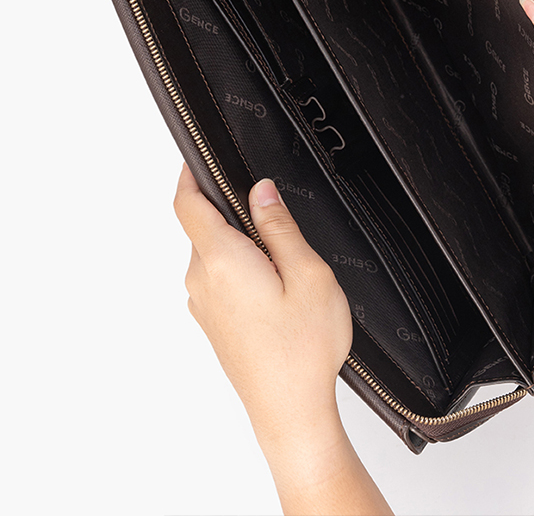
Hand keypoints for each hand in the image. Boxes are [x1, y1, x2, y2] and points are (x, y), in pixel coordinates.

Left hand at [174, 167, 391, 514]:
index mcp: (221, 260)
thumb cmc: (303, 350)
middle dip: (233, 212)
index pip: (187, 203)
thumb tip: (260, 190)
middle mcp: (202, 280)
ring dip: (240, 244)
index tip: (197, 157)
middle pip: (204, 226)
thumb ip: (279, 226)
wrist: (291, 412)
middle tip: (275, 217)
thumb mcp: (308, 274)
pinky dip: (239, 269)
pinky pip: (218, 279)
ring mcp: (203, 305)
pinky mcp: (212, 323)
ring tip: (284, 263)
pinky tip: (275, 289)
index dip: (190, 174)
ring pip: (214, 254)